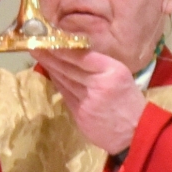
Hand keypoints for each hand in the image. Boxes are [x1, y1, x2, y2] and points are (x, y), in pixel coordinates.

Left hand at [32, 49, 146, 153]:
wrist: (136, 132)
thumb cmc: (130, 102)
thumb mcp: (122, 77)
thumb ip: (101, 66)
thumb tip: (75, 54)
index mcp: (113, 71)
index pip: (83, 56)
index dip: (63, 48)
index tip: (48, 39)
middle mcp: (99, 84)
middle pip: (70, 68)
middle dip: (51, 56)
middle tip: (35, 45)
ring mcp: (88, 101)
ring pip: (65, 81)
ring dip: (51, 68)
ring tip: (40, 57)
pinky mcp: (80, 114)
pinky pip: (65, 95)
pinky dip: (58, 84)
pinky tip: (52, 75)